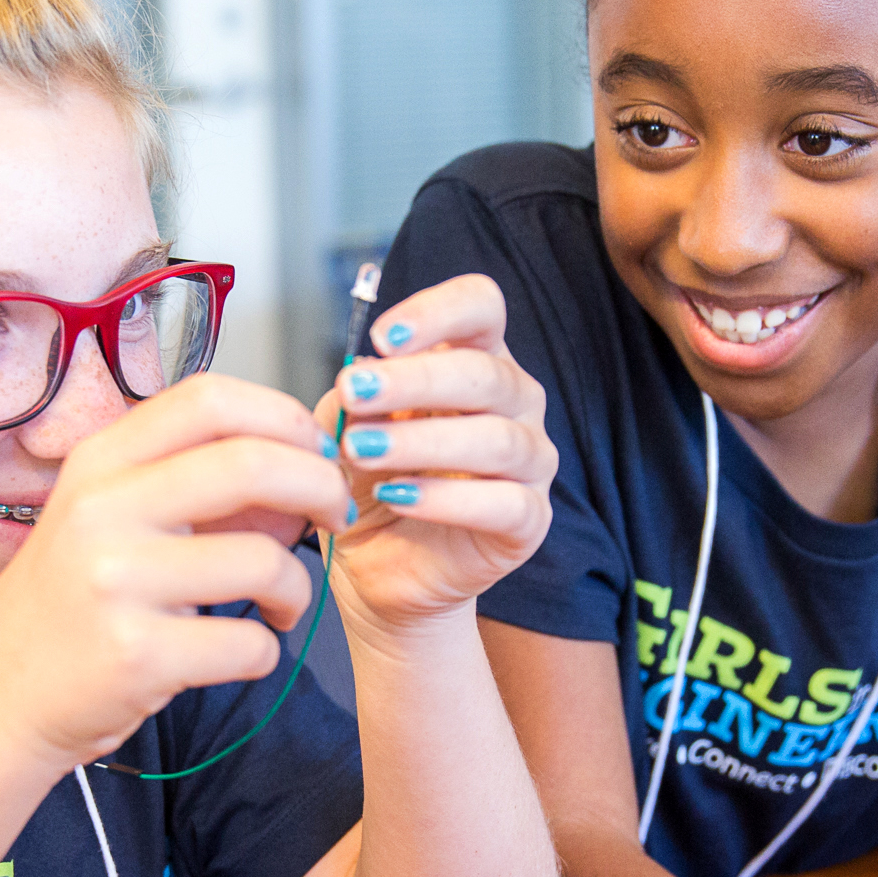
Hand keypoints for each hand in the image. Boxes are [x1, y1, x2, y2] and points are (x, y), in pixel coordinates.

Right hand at [0, 374, 348, 770]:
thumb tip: (306, 469)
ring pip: (266, 561)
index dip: (282, 415)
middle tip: (337, 516)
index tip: (314, 449)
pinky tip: (237, 654)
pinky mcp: (137, 655)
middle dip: (321, 486)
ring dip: (298, 588)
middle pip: (251, 462)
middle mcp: (101, 511)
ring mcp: (116, 583)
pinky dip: (266, 650)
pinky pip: (251, 644)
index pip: (209, 398)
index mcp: (98, 463)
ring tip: (280, 605)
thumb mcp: (108, 520)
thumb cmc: (70, 605)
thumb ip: (193, 485)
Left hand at [317, 274, 556, 633]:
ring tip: (361, 451)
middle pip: (485, 372)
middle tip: (353, 393)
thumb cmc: (370, 484)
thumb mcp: (347, 425)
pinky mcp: (529, 521)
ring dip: (422, 441)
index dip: (437, 311)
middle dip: (414, 380)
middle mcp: (514, 402)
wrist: (377, 570)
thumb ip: (356, 396)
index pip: (481, 307)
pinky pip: (503, 502)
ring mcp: (530, 462)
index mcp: (475, 359)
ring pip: (497, 438)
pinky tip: (397, 496)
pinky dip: (446, 499)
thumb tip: (360, 376)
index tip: (380, 336)